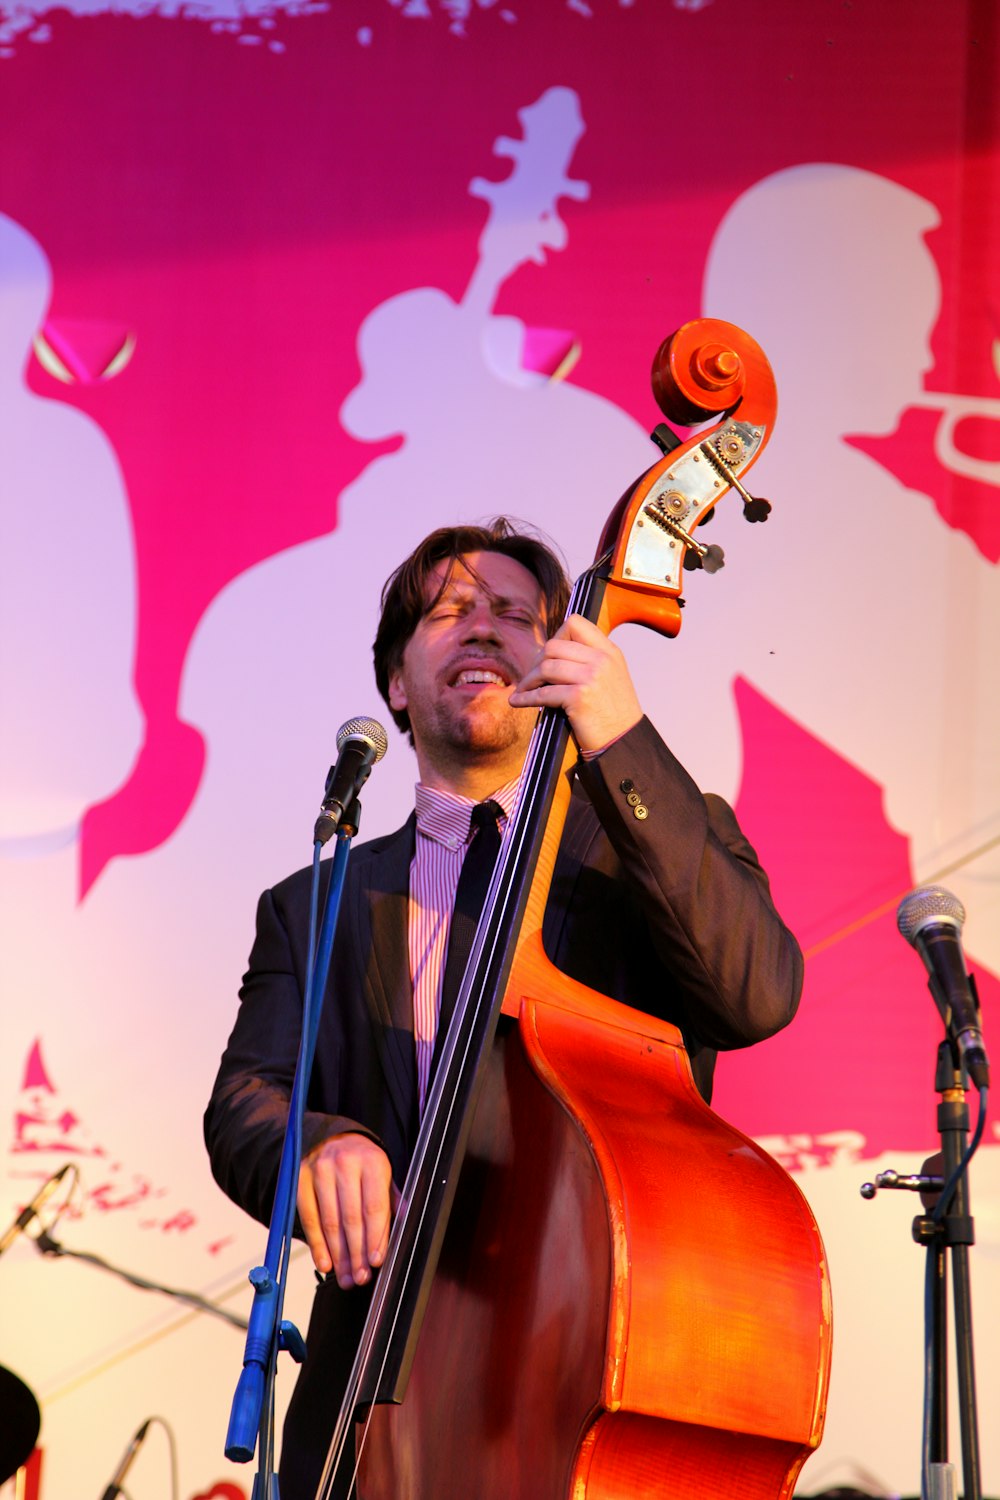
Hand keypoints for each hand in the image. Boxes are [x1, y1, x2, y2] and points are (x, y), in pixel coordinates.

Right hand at [297, 1132, 397, 1286]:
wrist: (331, 1136)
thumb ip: (391, 1198)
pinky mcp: (300, 1178)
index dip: (375, 1237)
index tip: (376, 1261)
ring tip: (346, 1278)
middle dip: (356, 1253)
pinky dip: (317, 1244)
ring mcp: (320, 1170)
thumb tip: (405, 1224)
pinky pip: (308, 1218)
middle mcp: (345, 1164)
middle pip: (351, 1218)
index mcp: (372, 1161)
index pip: (374, 1206)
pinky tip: (325, 1263)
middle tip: (360, 1278)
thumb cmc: (363, 1161)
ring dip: (338, 1255)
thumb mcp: (383, 1171)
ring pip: (329, 1221)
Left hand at [508, 613, 642, 752]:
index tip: (548, 654)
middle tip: (532, 676)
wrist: (624, 741)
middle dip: (536, 661)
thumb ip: (590, 659)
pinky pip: (543, 693)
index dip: (556, 636)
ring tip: (523, 689)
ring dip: (529, 680)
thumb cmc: (614, 712)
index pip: (575, 624)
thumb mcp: (611, 675)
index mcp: (609, 651)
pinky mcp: (579, 697)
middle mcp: (602, 660)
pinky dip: (526, 698)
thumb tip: (553, 650)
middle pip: (554, 645)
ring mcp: (591, 677)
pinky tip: (518, 701)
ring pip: (546, 667)